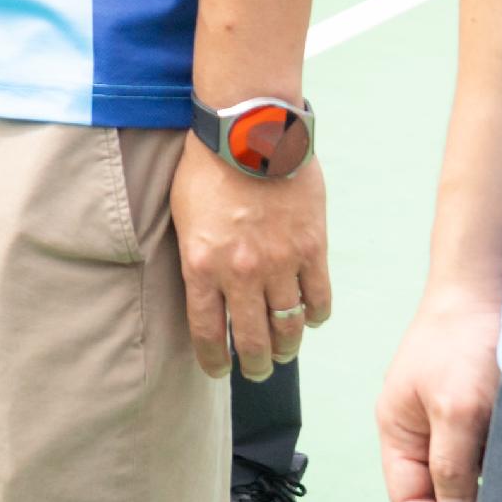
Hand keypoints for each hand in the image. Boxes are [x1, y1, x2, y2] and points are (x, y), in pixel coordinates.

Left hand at [171, 137, 331, 380]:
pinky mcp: (312, 248)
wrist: (249, 130)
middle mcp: (240, 273)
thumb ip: (196, 259)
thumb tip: (205, 292)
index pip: (207, 333)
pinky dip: (315, 316)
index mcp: (201, 266)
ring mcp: (280, 263)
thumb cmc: (207, 167)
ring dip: (287, 347)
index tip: (219, 371)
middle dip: (255, 364)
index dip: (214, 361)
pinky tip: (309, 318)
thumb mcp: (183, 217)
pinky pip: (319, 299)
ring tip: (284, 351)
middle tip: (258, 371)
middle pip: (252, 340)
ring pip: (288, 327)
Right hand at [374, 281, 501, 501]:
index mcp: (397, 430)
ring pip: (467, 478)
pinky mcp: (481, 411)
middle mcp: (420, 430)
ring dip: (489, 500)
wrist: (490, 285)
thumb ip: (451, 466)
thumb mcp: (456, 409)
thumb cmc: (462, 341)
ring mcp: (451, 420)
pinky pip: (488, 457)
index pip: (409, 500)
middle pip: (437, 495)